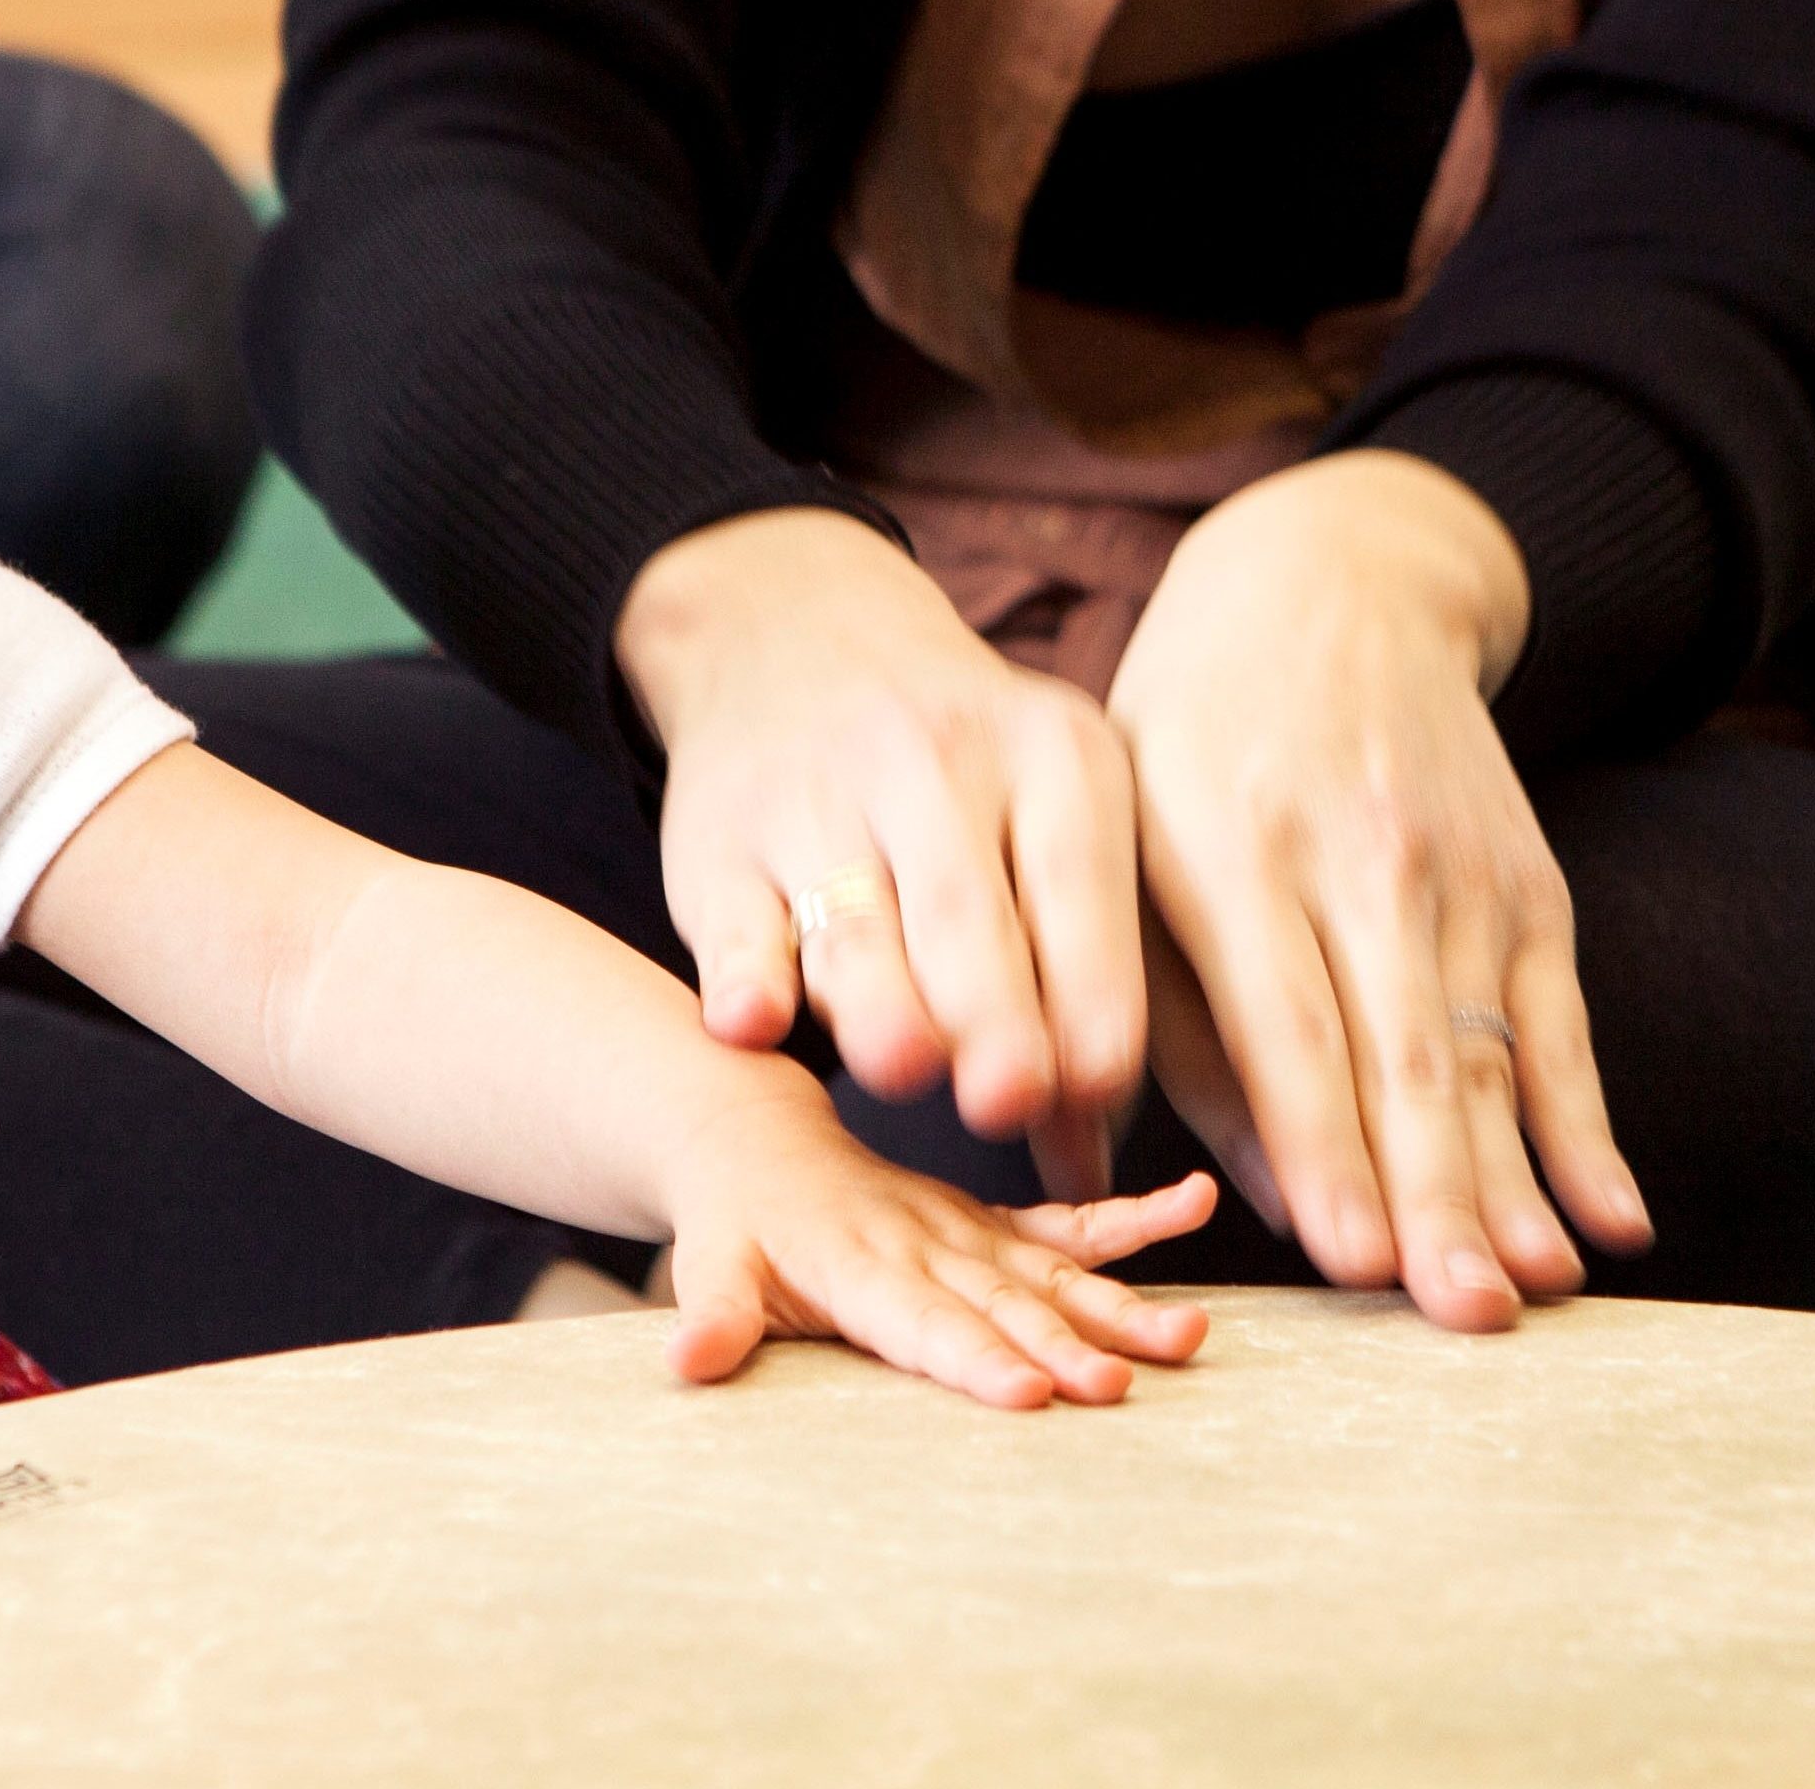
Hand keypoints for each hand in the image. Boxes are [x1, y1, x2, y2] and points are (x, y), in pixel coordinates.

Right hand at [618, 509, 1150, 1187]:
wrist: (798, 640)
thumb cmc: (968, 783)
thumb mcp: (1050, 825)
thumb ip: (1079, 987)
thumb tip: (1092, 1174)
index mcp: (1051, 753)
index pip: (1080, 889)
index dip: (1091, 997)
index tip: (1096, 1087)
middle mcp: (935, 759)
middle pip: (968, 915)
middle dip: (991, 1016)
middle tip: (1006, 1101)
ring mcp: (816, 794)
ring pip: (853, 925)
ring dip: (879, 1007)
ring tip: (906, 1069)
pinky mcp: (719, 839)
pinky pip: (733, 921)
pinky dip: (744, 975)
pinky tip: (754, 1021)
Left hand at [656, 1087, 1219, 1406]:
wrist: (756, 1132)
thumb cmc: (734, 1219)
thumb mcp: (708, 1262)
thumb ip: (712, 1315)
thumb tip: (688, 1361)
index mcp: (859, 1261)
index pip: (923, 1322)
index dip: (976, 1358)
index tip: (1030, 1396)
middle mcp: (927, 1242)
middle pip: (1004, 1304)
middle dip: (1064, 1348)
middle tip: (1121, 1388)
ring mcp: (968, 1228)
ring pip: (1055, 1271)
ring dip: (1121, 1305)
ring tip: (1188, 1334)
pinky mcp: (993, 1221)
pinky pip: (1072, 1221)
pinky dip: (1135, 1216)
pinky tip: (1195, 1205)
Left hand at [1109, 450, 1649, 1332]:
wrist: (1331, 589)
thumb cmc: (1186, 753)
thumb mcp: (1128, 847)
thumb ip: (1164, 1020)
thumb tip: (1235, 1196)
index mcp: (1227, 844)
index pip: (1285, 1018)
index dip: (1321, 1142)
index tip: (1344, 1256)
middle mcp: (1356, 856)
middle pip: (1402, 1049)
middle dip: (1433, 1192)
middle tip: (1458, 1316)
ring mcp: (1459, 868)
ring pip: (1488, 1050)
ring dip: (1515, 1183)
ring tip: (1532, 1292)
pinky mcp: (1531, 884)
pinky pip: (1562, 1026)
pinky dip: (1587, 1128)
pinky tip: (1613, 1219)